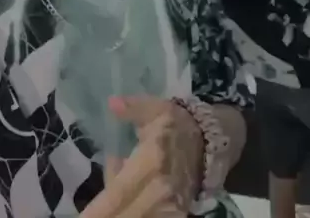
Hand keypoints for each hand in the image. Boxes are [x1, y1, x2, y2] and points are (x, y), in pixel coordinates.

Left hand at [81, 96, 202, 217]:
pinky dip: (132, 213)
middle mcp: (160, 190)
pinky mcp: (177, 215)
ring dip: (115, 215)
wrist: (211, 142)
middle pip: (123, 216)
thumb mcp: (156, 109)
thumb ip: (133, 108)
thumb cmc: (176, 124)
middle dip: (103, 217)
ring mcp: (170, 207)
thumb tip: (112, 103)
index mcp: (151, 162)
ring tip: (101, 208)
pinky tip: (121, 204)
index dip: (98, 211)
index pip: (118, 193)